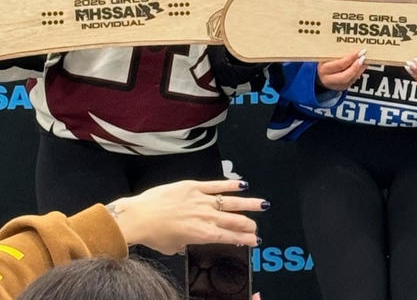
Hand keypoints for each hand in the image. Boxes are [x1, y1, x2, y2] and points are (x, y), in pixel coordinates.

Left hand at [106, 179, 266, 254]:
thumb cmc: (152, 234)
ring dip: (249, 204)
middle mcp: (206, 217)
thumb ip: (185, 244)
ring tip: (263, 205)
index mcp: (202, 234)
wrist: (139, 217)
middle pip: (235, 220)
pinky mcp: (194, 187)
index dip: (245, 238)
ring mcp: (201, 200)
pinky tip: (243, 184)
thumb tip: (187, 242)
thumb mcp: (172, 246)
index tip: (255, 240)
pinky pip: (216, 185)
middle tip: (257, 226)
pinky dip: (231, 184)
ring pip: (231, 202)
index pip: (230, 236)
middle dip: (249, 224)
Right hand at [317, 49, 366, 90]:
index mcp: (324, 69)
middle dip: (356, 66)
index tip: (358, 51)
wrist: (319, 74)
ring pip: (351, 79)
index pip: (339, 65)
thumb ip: (337, 52)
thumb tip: (352, 44)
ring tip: (365, 59)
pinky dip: (359, 72)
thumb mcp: (327, 55)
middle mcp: (329, 79)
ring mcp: (336, 85)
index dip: (350, 58)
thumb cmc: (324, 61)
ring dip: (360, 69)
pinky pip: (353, 80)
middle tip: (363, 57)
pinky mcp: (342, 87)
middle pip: (345, 75)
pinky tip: (363, 65)